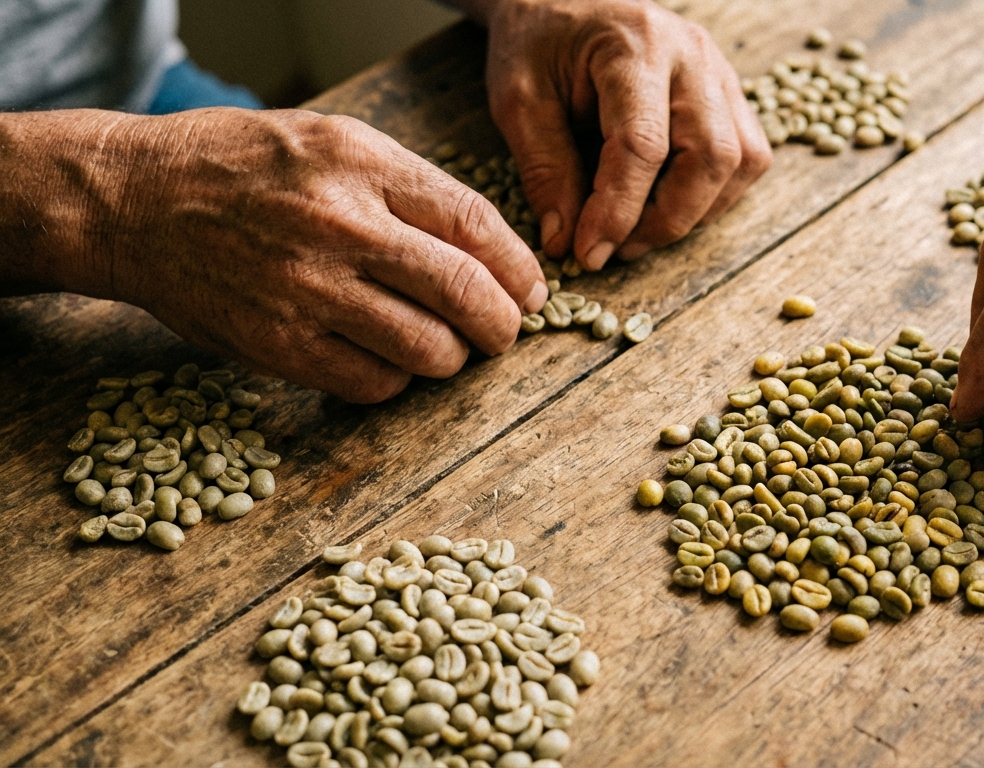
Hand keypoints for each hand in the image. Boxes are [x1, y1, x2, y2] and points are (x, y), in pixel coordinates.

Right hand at [0, 109, 546, 402]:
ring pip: (428, 350)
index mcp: (363, 165)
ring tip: (444, 346)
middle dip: (503, 325)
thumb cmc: (242, 167)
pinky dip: (397, 380)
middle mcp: (341, 227)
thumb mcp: (332, 141)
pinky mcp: (279, 345)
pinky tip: (388, 359)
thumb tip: (490, 250)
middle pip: (466, 295)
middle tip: (503, 331)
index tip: (531, 290)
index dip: (520, 269)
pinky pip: (372, 383)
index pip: (478, 226)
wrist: (133, 201)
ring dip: (452, 357)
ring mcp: (308, 291)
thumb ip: (410, 188)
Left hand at [459, 0, 771, 268]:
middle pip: (713, 156)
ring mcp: (719, 71)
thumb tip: (568, 242)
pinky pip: (748, 155)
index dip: (619, 211)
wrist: (563, 0)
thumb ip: (544, 170)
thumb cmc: (539, 43)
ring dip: (698, 211)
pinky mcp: (728, 92)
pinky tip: (669, 202)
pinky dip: (715, 194)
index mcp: (634, 48)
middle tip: (619, 249)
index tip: (589, 252)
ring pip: (742, 160)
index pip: (643, 146)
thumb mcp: (519, 100)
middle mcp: (691, 56)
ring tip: (642, 230)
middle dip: (668, 220)